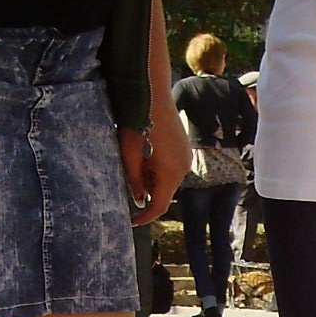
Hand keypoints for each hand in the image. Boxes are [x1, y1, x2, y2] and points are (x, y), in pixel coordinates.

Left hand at [120, 93, 188, 223]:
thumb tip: (140, 198)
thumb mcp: (129, 156)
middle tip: (131, 174)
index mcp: (170, 173)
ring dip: (153, 178)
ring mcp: (186, 158)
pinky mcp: (185, 149)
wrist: (152, 95)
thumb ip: (134, 181)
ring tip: (138, 158)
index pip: (159, 206)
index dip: (145, 217)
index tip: (132, 221)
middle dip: (148, 191)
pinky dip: (160, 169)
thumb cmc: (137, 123)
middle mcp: (183, 168)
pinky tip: (149, 152)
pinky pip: (173, 168)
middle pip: (165, 193)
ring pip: (168, 180)